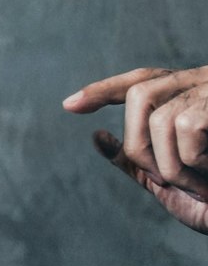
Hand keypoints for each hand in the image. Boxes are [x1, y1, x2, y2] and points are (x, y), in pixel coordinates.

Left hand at [63, 66, 207, 232]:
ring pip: (161, 117)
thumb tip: (97, 138)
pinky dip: (192, 160)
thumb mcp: (175, 184)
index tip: (70, 105)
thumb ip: (138, 162)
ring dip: (170, 164)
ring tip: (200, 184)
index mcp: (190, 101)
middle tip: (167, 179)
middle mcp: (204, 87)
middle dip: (139, 142)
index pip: (142, 82)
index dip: (106, 89)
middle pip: (141, 94)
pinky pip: (187, 127)